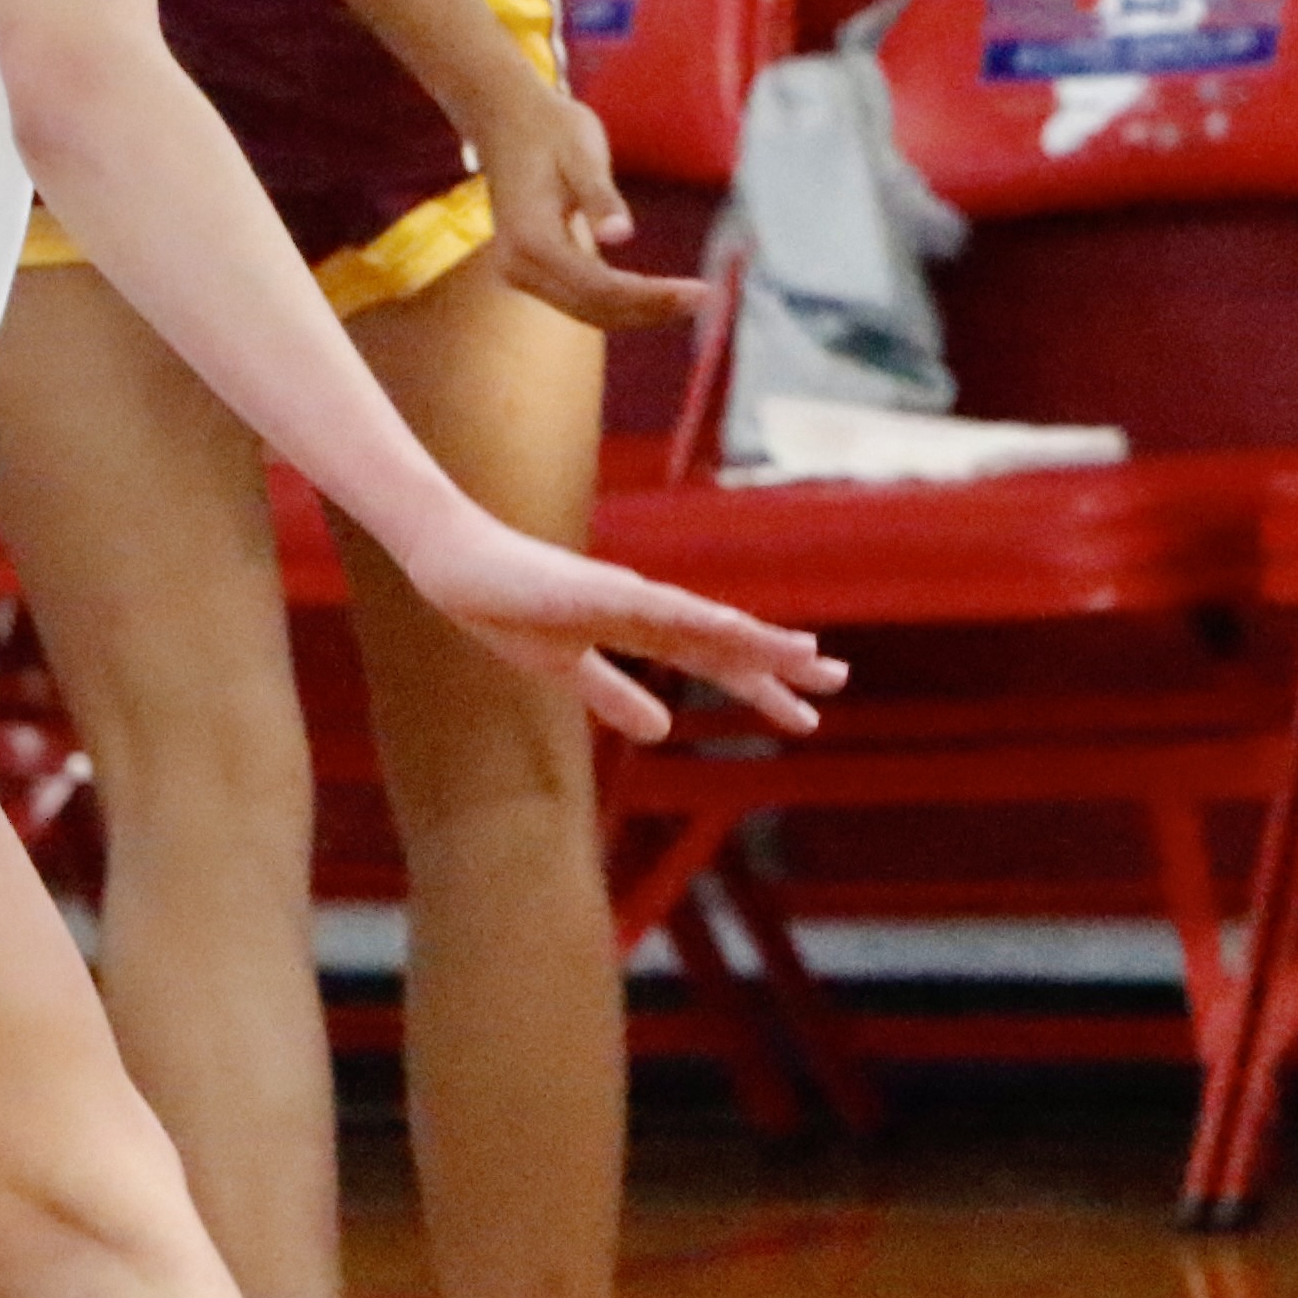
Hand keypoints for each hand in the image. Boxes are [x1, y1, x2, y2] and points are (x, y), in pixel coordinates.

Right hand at [393, 510, 849, 742]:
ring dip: (753, 637)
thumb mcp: (567, 671)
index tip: (806, 714)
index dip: (761, 686)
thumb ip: (614, 696)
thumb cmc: (509, 611)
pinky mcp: (596, 589)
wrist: (458, 569)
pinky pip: (654, 607)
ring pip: (703, 621)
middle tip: (839, 678)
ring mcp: (625, 594)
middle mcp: (648, 608)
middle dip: (781, 661)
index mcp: (642, 629)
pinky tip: (729, 627)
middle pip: (726, 639)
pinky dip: (693, 618)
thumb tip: (666, 729)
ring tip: (805, 653)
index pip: (715, 661)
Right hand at [465, 76, 710, 332]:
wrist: (509, 121)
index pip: (598, 285)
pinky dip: (623, 302)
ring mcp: (520, 273)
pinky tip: (661, 296)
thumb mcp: (581, 152)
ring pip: (589, 310)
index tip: (700, 292)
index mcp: (529, 238)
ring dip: (641, 313)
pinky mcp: (533, 270)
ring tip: (693, 301)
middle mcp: (517, 266)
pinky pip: (582, 298)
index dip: (650, 296)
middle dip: (652, 309)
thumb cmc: (551, 130)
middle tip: (707, 299)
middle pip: (594, 307)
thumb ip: (600, 196)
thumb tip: (619, 235)